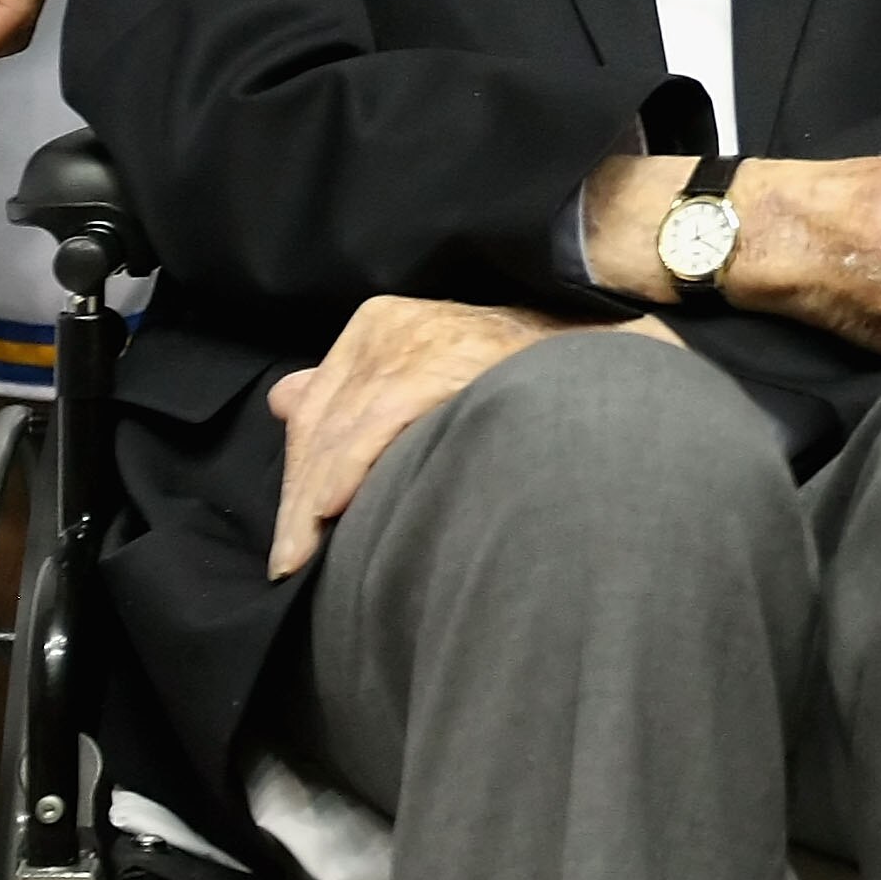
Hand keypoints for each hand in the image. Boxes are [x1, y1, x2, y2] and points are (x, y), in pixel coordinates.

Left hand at [265, 295, 681, 576]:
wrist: (595, 363)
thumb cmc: (517, 380)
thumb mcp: (425, 372)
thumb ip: (356, 387)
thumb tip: (285, 399)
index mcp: (380, 324)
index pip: (318, 403)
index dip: (301, 468)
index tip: (296, 528)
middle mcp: (388, 327)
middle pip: (321, 420)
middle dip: (301, 492)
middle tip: (291, 556)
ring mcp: (410, 343)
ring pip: (338, 433)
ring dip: (311, 500)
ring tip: (301, 555)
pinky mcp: (432, 364)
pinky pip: (371, 431)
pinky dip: (343, 475)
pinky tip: (331, 514)